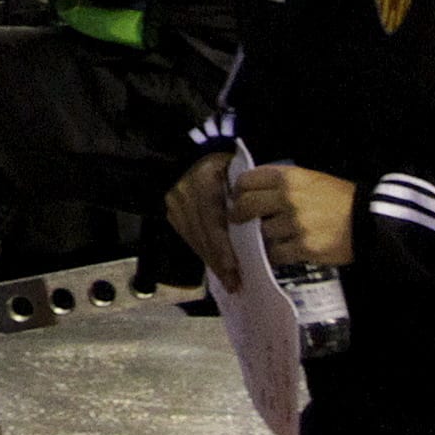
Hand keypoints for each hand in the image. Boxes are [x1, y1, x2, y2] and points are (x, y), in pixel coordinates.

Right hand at [166, 150, 239, 286]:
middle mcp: (184, 193)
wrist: (195, 149)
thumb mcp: (241, 174)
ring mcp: (175, 202)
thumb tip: (262, 232)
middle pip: (202, 235)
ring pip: (194, 239)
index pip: (212, 222)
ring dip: (211, 261)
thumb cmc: (227, 161)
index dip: (223, 248)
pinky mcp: (172, 210)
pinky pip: (188, 236)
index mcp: (204, 181)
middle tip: (235, 284)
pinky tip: (215, 263)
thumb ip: (247, 199)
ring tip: (228, 280)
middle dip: (219, 262)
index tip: (234, 269)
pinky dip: (203, 251)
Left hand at [231, 163, 355, 269]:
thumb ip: (282, 182)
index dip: (238, 190)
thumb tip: (251, 190)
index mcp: (290, 177)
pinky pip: (276, 253)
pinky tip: (279, 251)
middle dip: (239, 214)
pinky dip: (275, 254)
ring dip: (262, 236)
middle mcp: (289, 198)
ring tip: (270, 236)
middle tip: (238, 219)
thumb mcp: (311, 178)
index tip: (237, 197)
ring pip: (262, 232)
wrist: (369, 222)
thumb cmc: (340, 199)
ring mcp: (295, 224)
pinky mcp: (304, 247)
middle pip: (247, 205)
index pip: (247, 180)